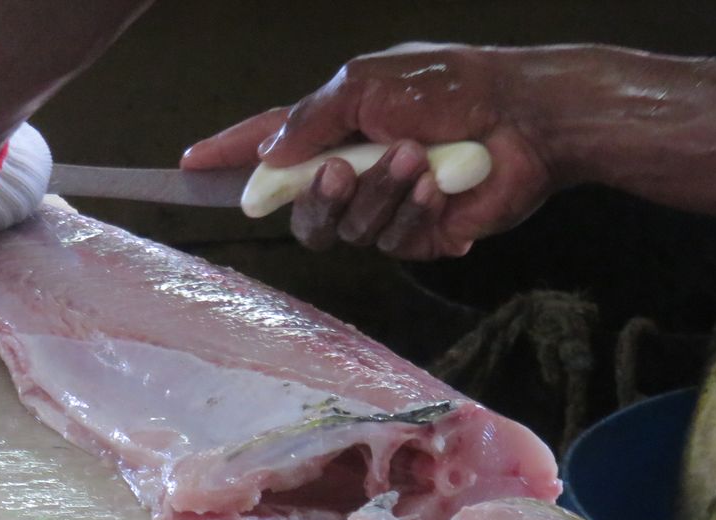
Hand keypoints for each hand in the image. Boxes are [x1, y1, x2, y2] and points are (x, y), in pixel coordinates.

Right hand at [181, 44, 558, 258]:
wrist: (527, 119)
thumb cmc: (454, 86)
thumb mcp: (367, 83)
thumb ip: (309, 120)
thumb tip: (267, 157)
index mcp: (336, 127)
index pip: (267, 145)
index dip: (227, 156)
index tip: (188, 165)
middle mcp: (354, 170)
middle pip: (299, 210)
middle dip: (316, 196)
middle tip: (341, 170)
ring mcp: (384, 205)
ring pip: (344, 231)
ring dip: (379, 195)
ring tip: (419, 159)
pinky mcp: (417, 235)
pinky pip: (391, 241)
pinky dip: (415, 211)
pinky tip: (442, 186)